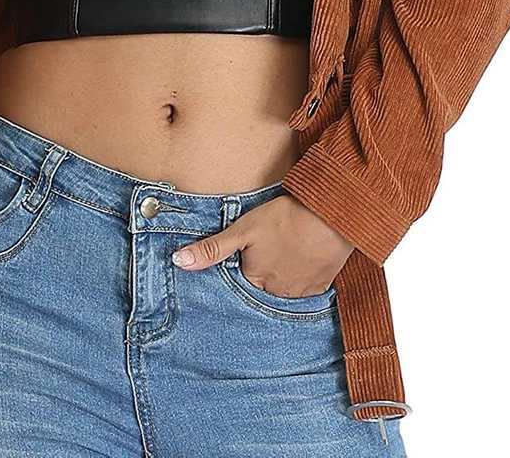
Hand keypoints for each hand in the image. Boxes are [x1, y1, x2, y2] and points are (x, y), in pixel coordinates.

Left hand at [171, 192, 354, 296]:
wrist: (330, 215)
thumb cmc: (284, 219)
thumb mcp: (243, 230)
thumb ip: (212, 249)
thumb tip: (179, 262)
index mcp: (255, 281)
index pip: (240, 281)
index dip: (243, 264)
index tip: (249, 252)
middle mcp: (277, 294)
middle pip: (263, 287)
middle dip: (264, 271)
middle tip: (271, 248)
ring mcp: (301, 293)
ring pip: (284, 288)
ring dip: (283, 274)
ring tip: (286, 251)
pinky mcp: (322, 287)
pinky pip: (307, 288)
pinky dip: (303, 275)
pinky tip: (302, 256)